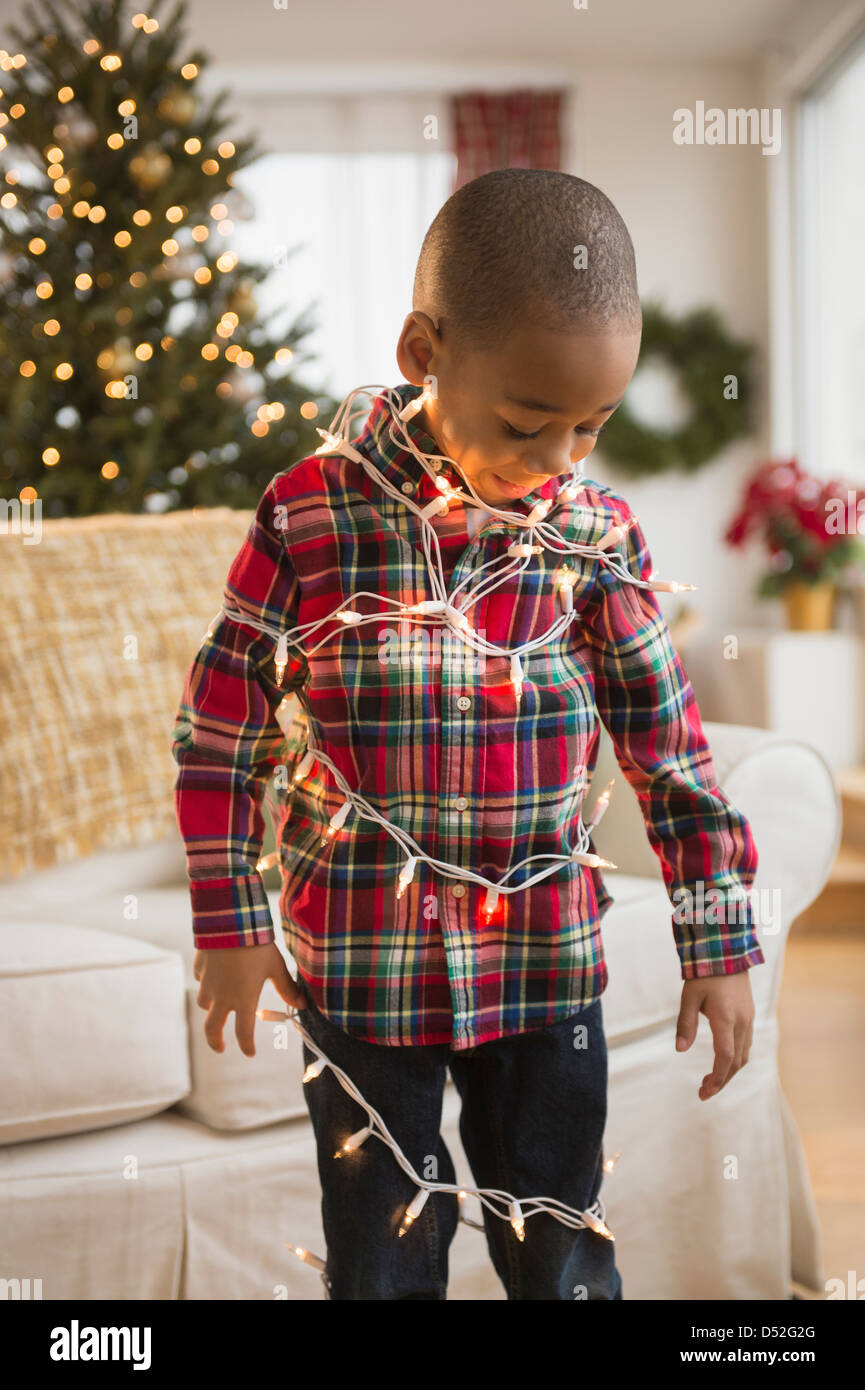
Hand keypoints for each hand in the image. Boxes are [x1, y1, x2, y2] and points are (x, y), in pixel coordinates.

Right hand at [193, 942, 308, 1057]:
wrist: (232, 922)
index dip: (247, 1046)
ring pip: (204, 1004)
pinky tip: (214, 974)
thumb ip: (287, 988)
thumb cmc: (257, 946)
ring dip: (211, 1008)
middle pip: (212, 1029)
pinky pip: (200, 980)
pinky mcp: (200, 969)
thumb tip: (302, 1005)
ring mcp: (207, 983)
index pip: (244, 1033)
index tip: (250, 1052)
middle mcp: (222, 997)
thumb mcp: (276, 967)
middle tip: (220, 1047)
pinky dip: (206, 982)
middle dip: (215, 1042)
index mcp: (243, 1000)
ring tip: (219, 1005)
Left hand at [675, 973, 753, 1100]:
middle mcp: (742, 1022)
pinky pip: (746, 1044)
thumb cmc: (704, 974)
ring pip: (744, 1055)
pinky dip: (735, 1059)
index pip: (725, 1058)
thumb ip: (685, 1024)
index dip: (717, 1078)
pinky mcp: (749, 1016)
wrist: (726, 952)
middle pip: (736, 1062)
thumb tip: (680, 1050)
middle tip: (704, 1092)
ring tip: (711, 1080)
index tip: (705, 1092)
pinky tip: (723, 1061)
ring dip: (729, 1071)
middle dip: (722, 1080)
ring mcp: (749, 1020)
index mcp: (726, 1019)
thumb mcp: (689, 997)